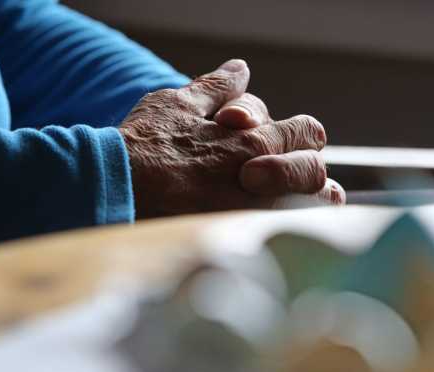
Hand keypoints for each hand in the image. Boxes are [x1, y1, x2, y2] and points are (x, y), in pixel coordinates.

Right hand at [120, 59, 345, 218]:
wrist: (116, 190)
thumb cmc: (144, 145)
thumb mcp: (178, 103)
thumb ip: (216, 87)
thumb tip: (240, 69)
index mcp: (254, 140)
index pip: (308, 133)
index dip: (302, 135)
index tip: (291, 143)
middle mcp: (264, 178)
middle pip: (317, 173)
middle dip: (309, 171)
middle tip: (294, 176)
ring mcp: (257, 213)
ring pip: (312, 210)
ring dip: (309, 203)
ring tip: (294, 204)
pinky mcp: (241, 240)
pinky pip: (286, 235)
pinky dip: (289, 227)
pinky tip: (275, 227)